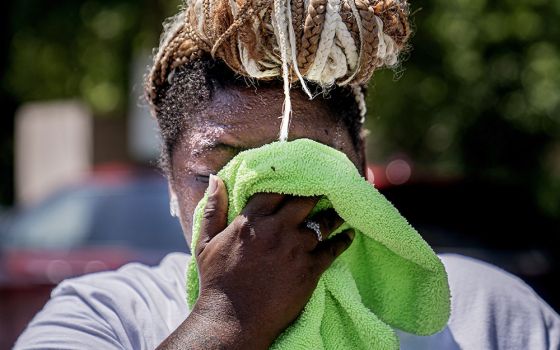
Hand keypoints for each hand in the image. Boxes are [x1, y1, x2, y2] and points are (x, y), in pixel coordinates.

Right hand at [191, 174, 353, 348]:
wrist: (232, 321)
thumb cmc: (216, 282)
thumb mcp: (205, 242)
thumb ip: (213, 208)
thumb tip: (215, 178)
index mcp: (251, 221)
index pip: (275, 190)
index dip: (289, 181)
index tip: (299, 179)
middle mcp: (276, 230)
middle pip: (304, 200)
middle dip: (315, 194)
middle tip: (325, 189)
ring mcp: (295, 249)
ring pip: (323, 223)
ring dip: (332, 215)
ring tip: (340, 210)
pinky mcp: (310, 270)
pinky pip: (333, 249)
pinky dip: (343, 240)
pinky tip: (348, 235)